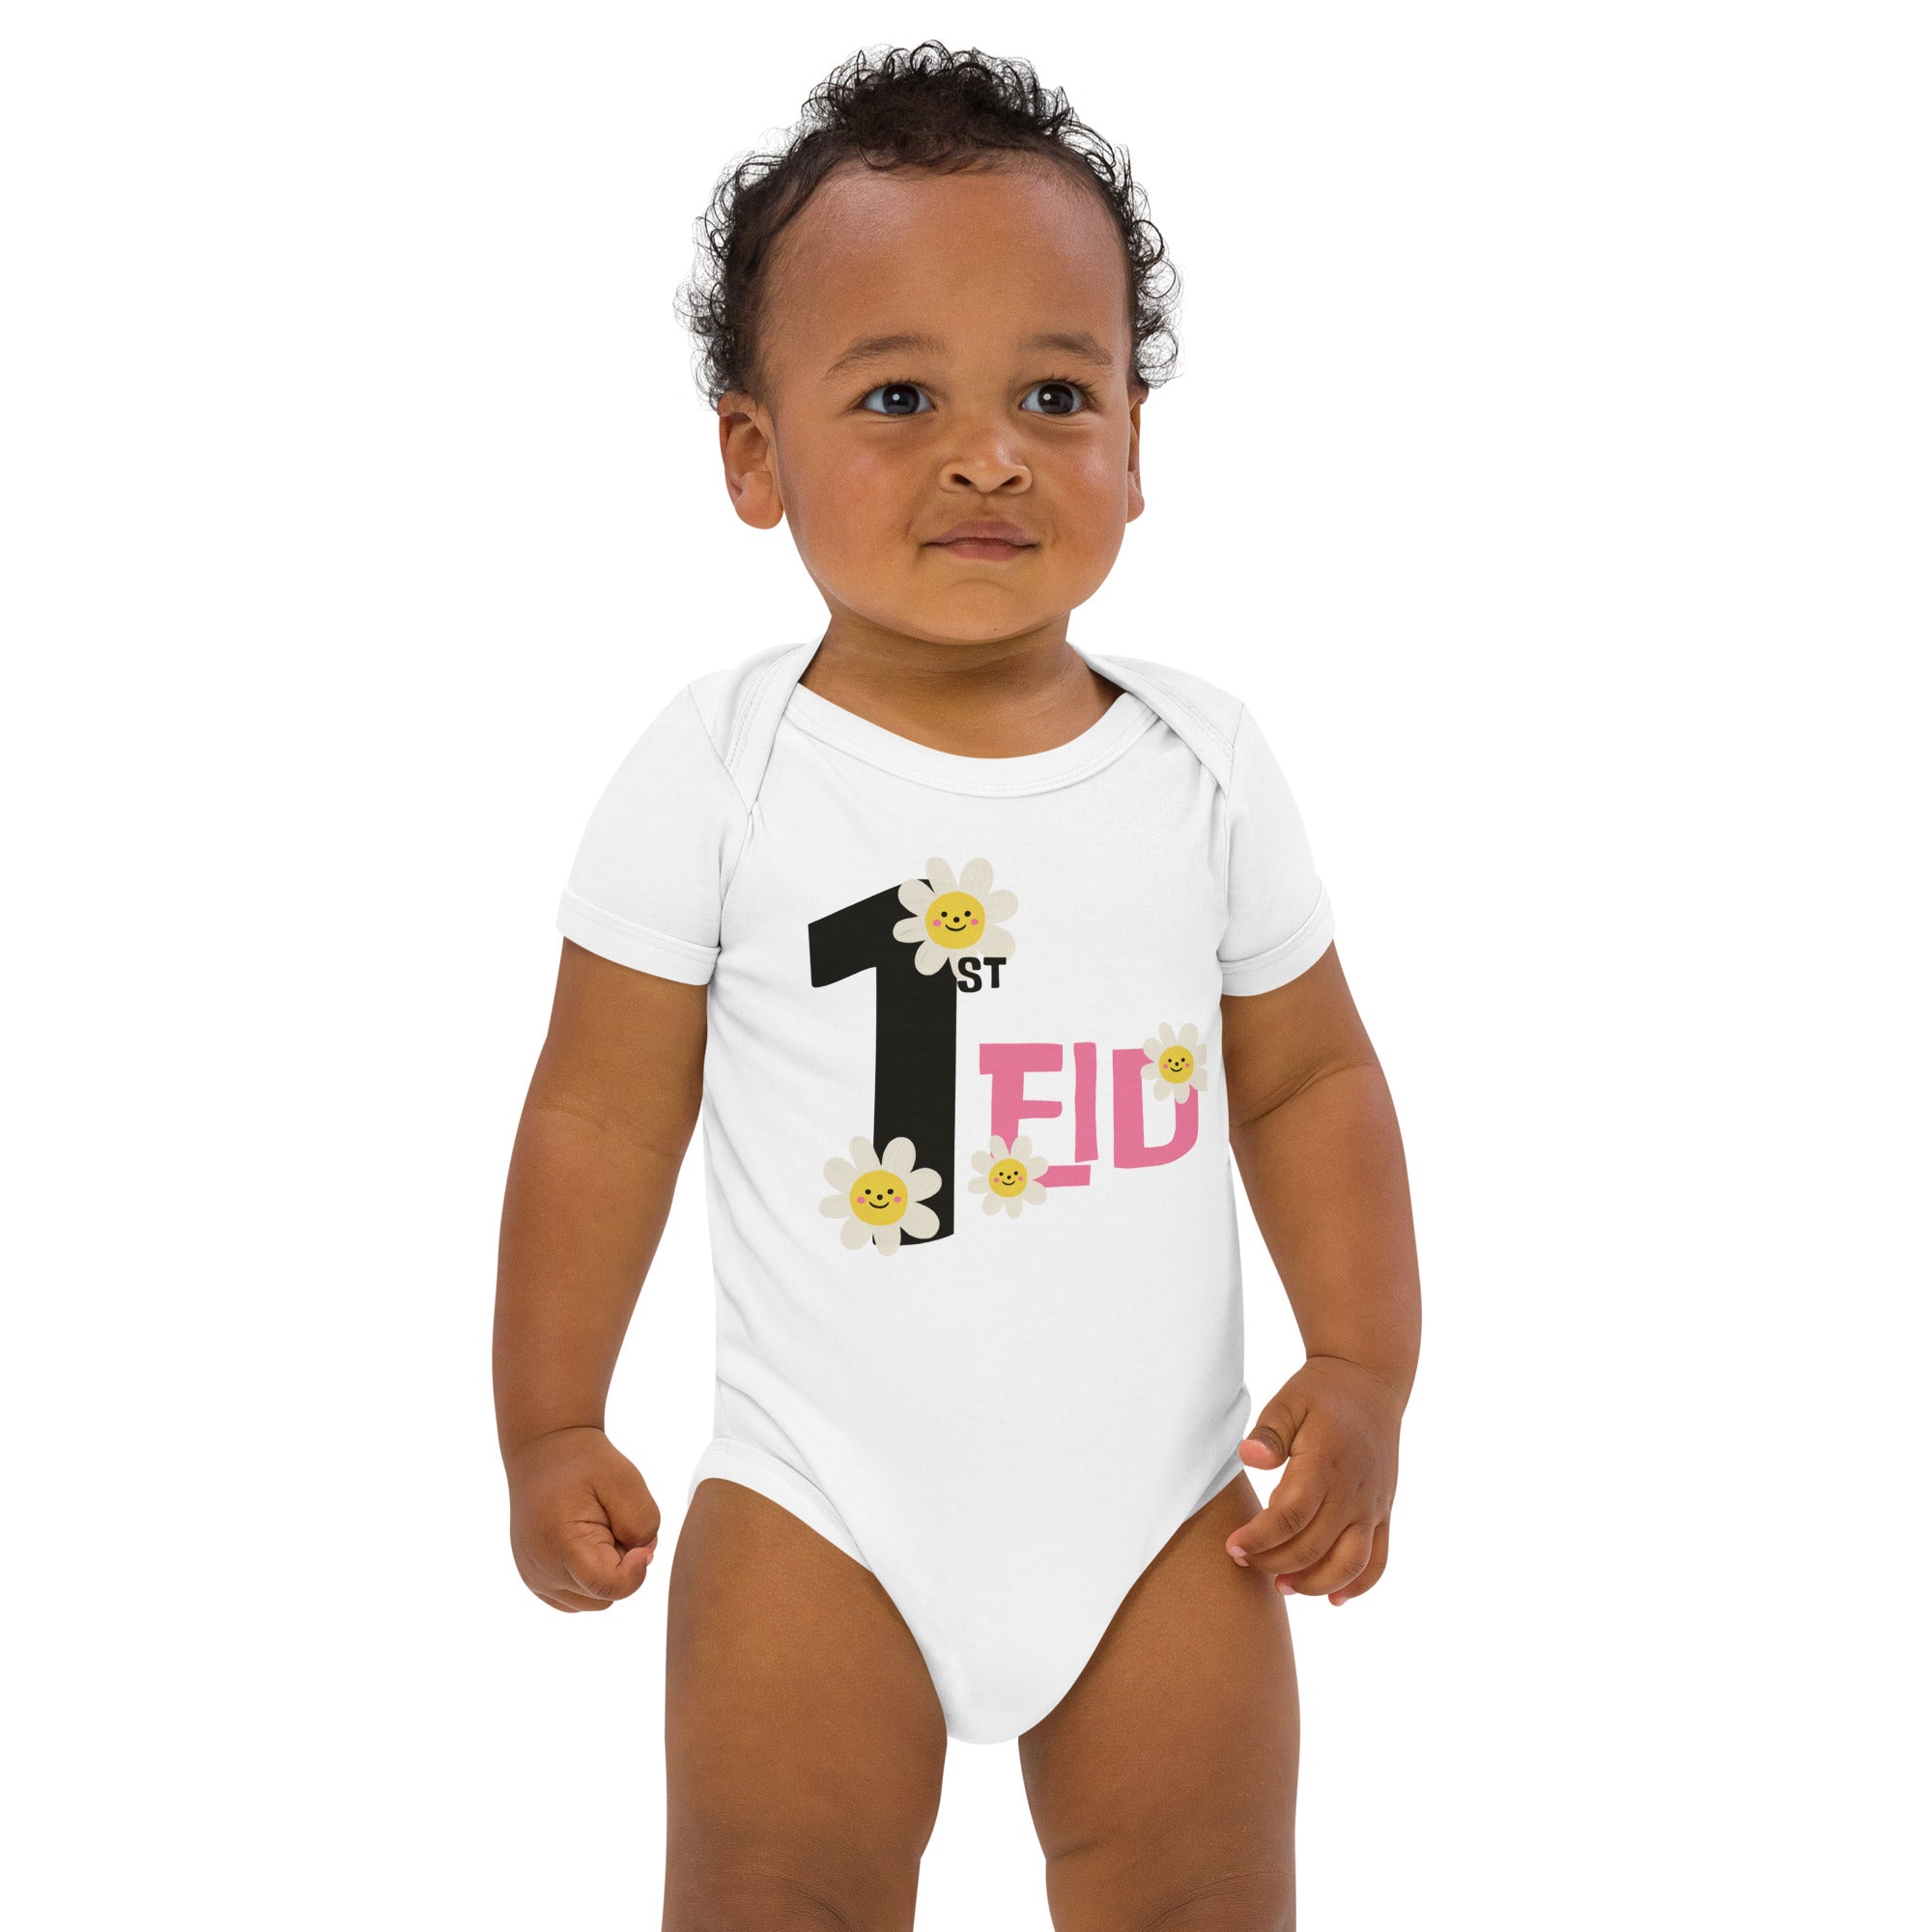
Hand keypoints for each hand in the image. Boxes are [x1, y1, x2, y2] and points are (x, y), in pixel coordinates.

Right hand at [505, 1426, 661, 1612]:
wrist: (545, 1450)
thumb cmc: (586, 1463)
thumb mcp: (626, 1481)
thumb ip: (642, 1524)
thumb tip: (642, 1560)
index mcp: (561, 1545)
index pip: (609, 1588)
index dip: (636, 1570)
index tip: (641, 1541)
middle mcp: (542, 1571)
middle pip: (604, 1597)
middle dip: (622, 1568)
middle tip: (617, 1526)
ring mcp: (535, 1578)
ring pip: (592, 1601)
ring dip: (606, 1574)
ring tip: (600, 1532)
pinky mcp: (535, 1579)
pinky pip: (577, 1597)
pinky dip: (590, 1579)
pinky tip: (589, 1544)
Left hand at [1224, 1356, 1402, 1603]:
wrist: (1370, 1383)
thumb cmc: (1320, 1393)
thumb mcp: (1288, 1401)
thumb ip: (1268, 1432)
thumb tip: (1248, 1458)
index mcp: (1325, 1463)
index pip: (1292, 1515)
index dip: (1260, 1538)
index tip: (1232, 1547)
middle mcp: (1354, 1490)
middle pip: (1315, 1545)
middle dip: (1275, 1562)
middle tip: (1244, 1562)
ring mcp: (1373, 1504)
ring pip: (1351, 1562)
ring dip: (1316, 1583)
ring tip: (1282, 1586)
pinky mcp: (1384, 1511)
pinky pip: (1379, 1559)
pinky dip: (1360, 1585)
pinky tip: (1333, 1598)